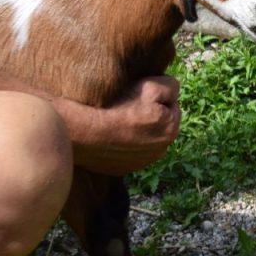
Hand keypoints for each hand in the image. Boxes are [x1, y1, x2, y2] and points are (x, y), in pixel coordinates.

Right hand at [64, 76, 181, 174]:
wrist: (82, 132)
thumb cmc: (117, 107)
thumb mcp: (151, 87)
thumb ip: (170, 87)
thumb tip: (173, 91)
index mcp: (170, 130)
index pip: (171, 103)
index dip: (156, 94)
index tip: (139, 92)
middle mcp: (160, 151)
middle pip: (159, 122)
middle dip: (149, 112)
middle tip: (128, 104)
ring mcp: (140, 163)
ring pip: (144, 137)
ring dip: (137, 129)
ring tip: (118, 119)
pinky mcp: (121, 169)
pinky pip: (127, 150)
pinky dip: (123, 142)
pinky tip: (110, 133)